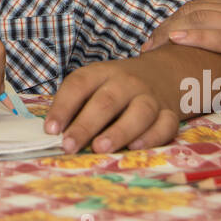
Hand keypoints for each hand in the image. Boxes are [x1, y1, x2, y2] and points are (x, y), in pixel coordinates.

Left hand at [45, 57, 179, 152]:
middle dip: (85, 125)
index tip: (50, 129)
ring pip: (139, 112)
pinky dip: (152, 137)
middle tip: (69, 145)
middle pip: (106, 101)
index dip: (63, 106)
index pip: (79, 84)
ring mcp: (151, 97)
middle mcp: (127, 82)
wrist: (164, 73)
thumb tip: (55, 132)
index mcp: (102, 73)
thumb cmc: (118, 86)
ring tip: (100, 148)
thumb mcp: (96, 83)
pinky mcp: (169, 114)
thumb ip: (76, 104)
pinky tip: (135, 148)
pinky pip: (165, 125)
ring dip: (119, 131)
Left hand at [141, 0, 220, 89]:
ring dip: (170, 33)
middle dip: (163, 28)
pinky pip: (219, 36)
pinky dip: (194, 36)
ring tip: (150, 47)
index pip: (195, 8)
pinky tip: (176, 41)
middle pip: (189, 12)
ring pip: (198, 20)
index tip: (154, 39)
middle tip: (145, 47)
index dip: (171, 22)